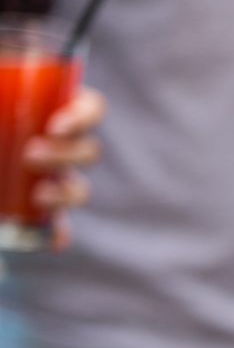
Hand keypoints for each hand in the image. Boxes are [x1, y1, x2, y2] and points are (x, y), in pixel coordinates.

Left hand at [24, 85, 104, 247]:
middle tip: (30, 156)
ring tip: (37, 197)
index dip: (84, 116)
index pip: (89, 108)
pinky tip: (50, 239)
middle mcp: (56, 145)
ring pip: (79, 189)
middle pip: (88, 150)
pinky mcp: (36, 214)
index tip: (54, 126)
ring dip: (66, 193)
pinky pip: (56, 228)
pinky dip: (56, 234)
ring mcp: (49, 180)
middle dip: (67, 156)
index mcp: (48, 109)